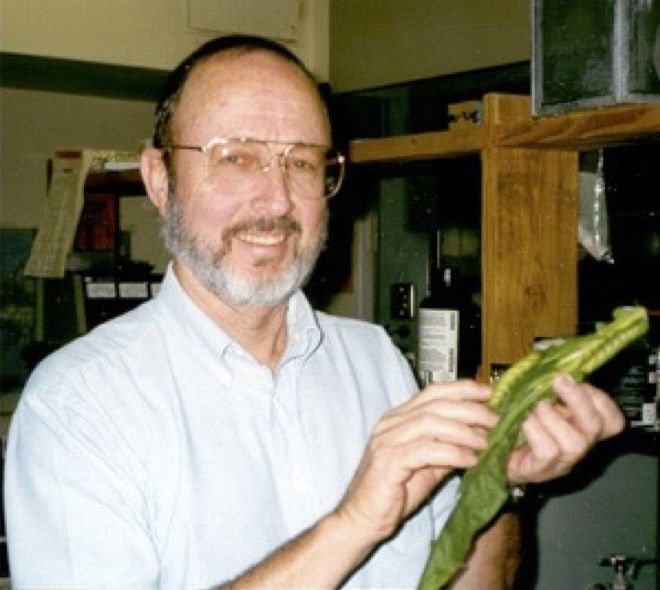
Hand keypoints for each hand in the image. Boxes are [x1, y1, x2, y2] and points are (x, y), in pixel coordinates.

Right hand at [334, 380, 497, 544]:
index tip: (488, 393)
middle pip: (435, 405)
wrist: (362, 518)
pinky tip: (469, 460)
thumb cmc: (393, 492)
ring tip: (485, 443)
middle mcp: (390, 424)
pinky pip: (426, 451)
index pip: (432, 392)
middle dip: (469, 409)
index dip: (462, 389)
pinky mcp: (388, 462)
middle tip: (494, 420)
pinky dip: (452, 453)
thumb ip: (446, 447)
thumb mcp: (426, 465)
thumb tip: (477, 436)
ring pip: (431, 424)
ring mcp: (387, 441)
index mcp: (398, 418)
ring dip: (463, 432)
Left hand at [506, 374, 624, 483]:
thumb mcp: (524, 397)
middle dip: (579, 400)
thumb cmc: (510, 421)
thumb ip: (534, 384)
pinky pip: (548, 451)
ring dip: (552, 417)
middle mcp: (576, 444)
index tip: (576, 380)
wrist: (487, 452)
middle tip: (559, 381)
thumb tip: (538, 369)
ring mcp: (560, 461)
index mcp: (578, 425)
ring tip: (533, 407)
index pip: (611, 420)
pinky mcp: (540, 470)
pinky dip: (535, 431)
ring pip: (575, 442)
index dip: (600, 399)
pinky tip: (521, 422)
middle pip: (596, 427)